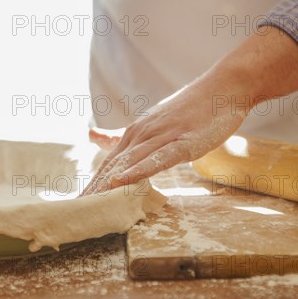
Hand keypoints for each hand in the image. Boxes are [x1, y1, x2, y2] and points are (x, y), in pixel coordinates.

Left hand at [82, 85, 245, 194]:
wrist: (223, 88)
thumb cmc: (191, 109)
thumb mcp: (154, 123)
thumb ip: (125, 135)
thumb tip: (93, 136)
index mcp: (136, 133)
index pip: (108, 163)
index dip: (92, 184)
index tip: (76, 202)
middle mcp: (142, 134)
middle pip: (112, 167)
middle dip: (93, 190)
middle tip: (75, 210)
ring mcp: (161, 138)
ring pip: (128, 165)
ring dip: (107, 185)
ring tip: (89, 203)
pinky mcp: (181, 144)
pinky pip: (156, 160)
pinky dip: (137, 171)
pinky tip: (122, 182)